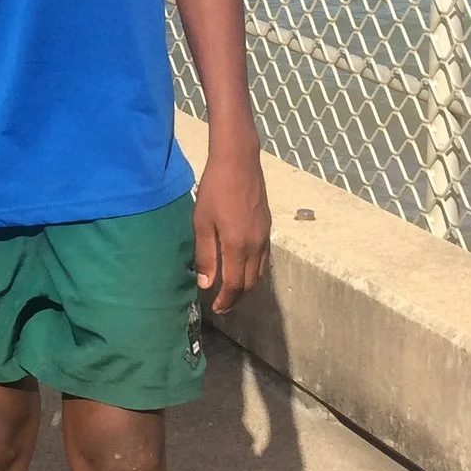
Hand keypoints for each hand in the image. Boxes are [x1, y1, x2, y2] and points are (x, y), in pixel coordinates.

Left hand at [193, 150, 271, 313]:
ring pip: (259, 272)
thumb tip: (206, 284)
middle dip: (237, 297)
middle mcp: (256, 245)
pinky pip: (264, 258)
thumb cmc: (215, 190)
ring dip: (247, 286)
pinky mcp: (268, 227)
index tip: (217, 309)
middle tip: (223, 305)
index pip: (235, 284)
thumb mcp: (202, 222)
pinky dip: (254, 270)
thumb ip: (205, 255)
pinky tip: (243, 268)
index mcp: (238, 246)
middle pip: (250, 283)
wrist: (239, 162)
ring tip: (232, 291)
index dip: (226, 300)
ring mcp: (265, 236)